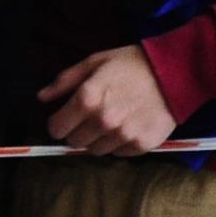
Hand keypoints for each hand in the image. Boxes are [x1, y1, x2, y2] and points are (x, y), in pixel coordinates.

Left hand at [41, 44, 179, 153]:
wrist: (174, 72)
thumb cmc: (131, 64)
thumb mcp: (94, 62)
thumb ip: (65, 81)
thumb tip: (41, 97)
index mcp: (88, 98)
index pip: (57, 128)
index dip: (58, 123)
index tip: (65, 119)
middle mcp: (103, 120)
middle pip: (74, 142)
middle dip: (78, 131)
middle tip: (91, 118)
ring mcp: (123, 134)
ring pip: (95, 151)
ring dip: (98, 139)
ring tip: (111, 121)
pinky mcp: (141, 144)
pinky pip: (118, 154)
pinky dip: (119, 144)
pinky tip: (127, 126)